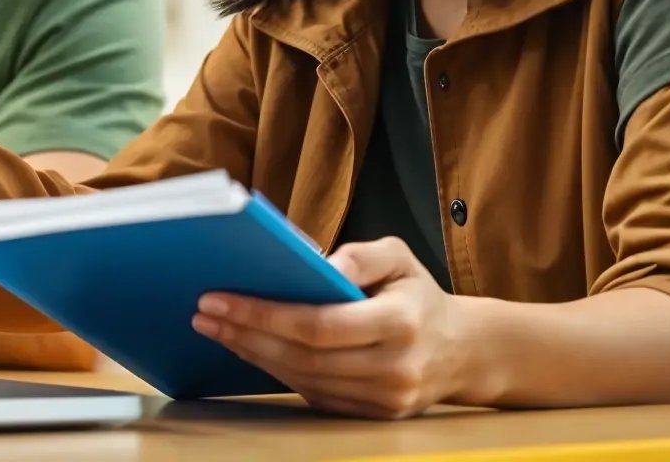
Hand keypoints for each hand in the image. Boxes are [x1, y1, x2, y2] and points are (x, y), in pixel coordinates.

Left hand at [192, 237, 475, 418]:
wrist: (464, 351)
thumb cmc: (420, 294)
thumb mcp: (400, 256)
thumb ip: (360, 254)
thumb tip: (314, 264)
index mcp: (400, 323)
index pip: (319, 324)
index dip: (264, 314)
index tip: (220, 299)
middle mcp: (394, 368)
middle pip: (303, 357)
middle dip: (246, 334)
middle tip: (205, 314)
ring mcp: (384, 399)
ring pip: (304, 379)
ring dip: (254, 354)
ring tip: (218, 329)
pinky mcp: (373, 415)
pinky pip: (315, 394)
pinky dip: (279, 371)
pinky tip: (251, 349)